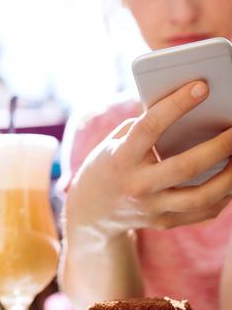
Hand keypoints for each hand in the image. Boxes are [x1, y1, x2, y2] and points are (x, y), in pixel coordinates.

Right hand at [68, 80, 231, 237]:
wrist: (91, 212)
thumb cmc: (107, 166)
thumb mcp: (114, 143)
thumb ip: (143, 128)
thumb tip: (185, 110)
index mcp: (120, 158)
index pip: (149, 128)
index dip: (176, 105)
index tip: (202, 87)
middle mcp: (137, 185)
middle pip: (186, 167)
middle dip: (219, 146)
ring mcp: (152, 207)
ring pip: (202, 197)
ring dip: (231, 176)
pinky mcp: (165, 222)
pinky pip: (204, 212)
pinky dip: (223, 196)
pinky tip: (231, 180)